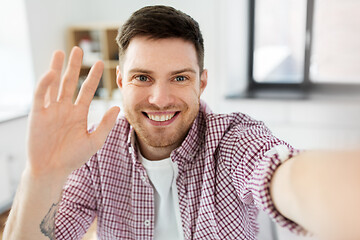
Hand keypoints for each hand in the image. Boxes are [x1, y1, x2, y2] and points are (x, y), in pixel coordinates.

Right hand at [27, 47, 119, 177]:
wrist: (52, 170)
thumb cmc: (73, 158)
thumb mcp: (94, 141)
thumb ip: (105, 124)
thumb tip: (117, 107)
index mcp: (78, 113)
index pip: (87, 90)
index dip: (93, 77)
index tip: (101, 63)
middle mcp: (65, 108)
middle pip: (70, 82)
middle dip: (74, 66)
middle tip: (79, 49)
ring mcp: (51, 110)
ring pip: (54, 84)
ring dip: (57, 68)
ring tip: (61, 52)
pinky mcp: (37, 114)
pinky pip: (41, 96)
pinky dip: (45, 84)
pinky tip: (51, 73)